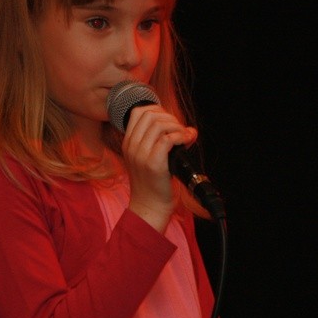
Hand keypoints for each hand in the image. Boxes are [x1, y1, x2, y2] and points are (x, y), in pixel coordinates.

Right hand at [121, 104, 197, 231]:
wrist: (149, 206)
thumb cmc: (153, 183)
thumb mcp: (150, 158)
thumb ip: (163, 141)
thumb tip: (189, 129)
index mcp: (128, 143)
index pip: (138, 112)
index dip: (158, 111)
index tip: (170, 122)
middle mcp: (131, 147)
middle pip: (150, 115)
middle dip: (169, 118)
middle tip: (179, 130)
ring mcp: (141, 155)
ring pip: (159, 124)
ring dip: (176, 127)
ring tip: (184, 137)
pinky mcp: (153, 163)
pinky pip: (167, 139)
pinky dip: (180, 136)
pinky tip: (186, 141)